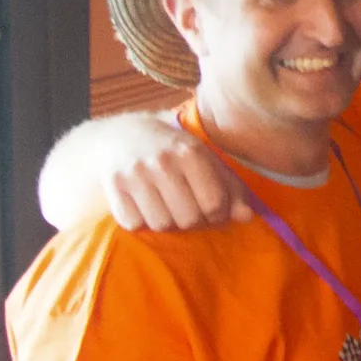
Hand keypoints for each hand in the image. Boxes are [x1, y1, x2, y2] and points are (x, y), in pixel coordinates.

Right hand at [105, 122, 250, 231]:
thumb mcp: (204, 159)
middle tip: (188, 209)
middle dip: (193, 220)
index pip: (213, 203)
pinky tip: (144, 205)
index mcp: (190, 152)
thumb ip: (229, 187)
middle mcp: (162, 162)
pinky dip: (140, 222)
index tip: (212, 209)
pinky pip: (134, 224)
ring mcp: (135, 174)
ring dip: (167, 222)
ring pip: (161, 225)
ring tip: (166, 206)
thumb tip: (247, 217)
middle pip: (188, 218)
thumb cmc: (173, 150)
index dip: (217, 214)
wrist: (122, 135)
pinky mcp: (113, 185)